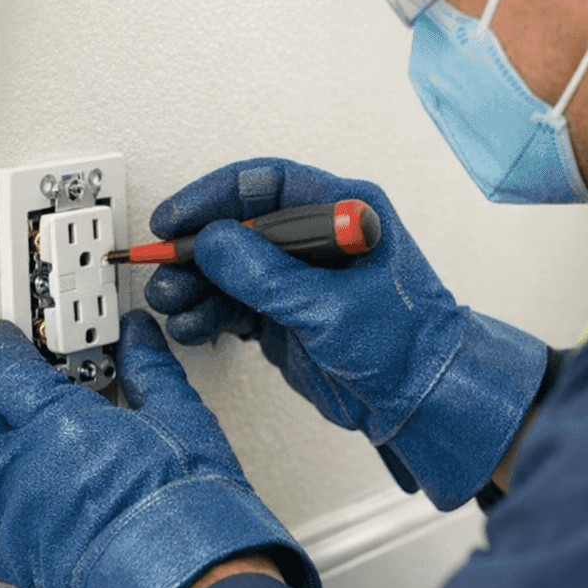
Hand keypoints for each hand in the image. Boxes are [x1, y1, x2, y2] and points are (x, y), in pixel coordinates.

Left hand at [0, 312, 319, 587]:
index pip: (4, 371)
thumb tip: (142, 340)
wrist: (185, 583)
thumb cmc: (184, 508)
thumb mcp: (182, 419)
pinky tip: (13, 513)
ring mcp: (17, 522)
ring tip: (1, 451)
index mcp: (57, 425)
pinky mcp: (23, 567)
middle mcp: (23, 471)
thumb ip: (153, 371)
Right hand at [144, 158, 547, 509]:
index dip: (213, 196)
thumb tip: (213, 242)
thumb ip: (267, 274)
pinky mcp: (284, 313)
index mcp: (343, 213)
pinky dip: (206, 313)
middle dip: (195, 250)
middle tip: (165, 269)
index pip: (266, 185)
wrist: (422, 402)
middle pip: (238, 226)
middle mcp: (317, 238)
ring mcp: (298, 277)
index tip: (176, 219)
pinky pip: (232, 303)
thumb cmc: (407, 346)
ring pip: (228, 267)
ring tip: (171, 302)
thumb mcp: (330, 307)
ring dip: (194, 285)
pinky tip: (191, 325)